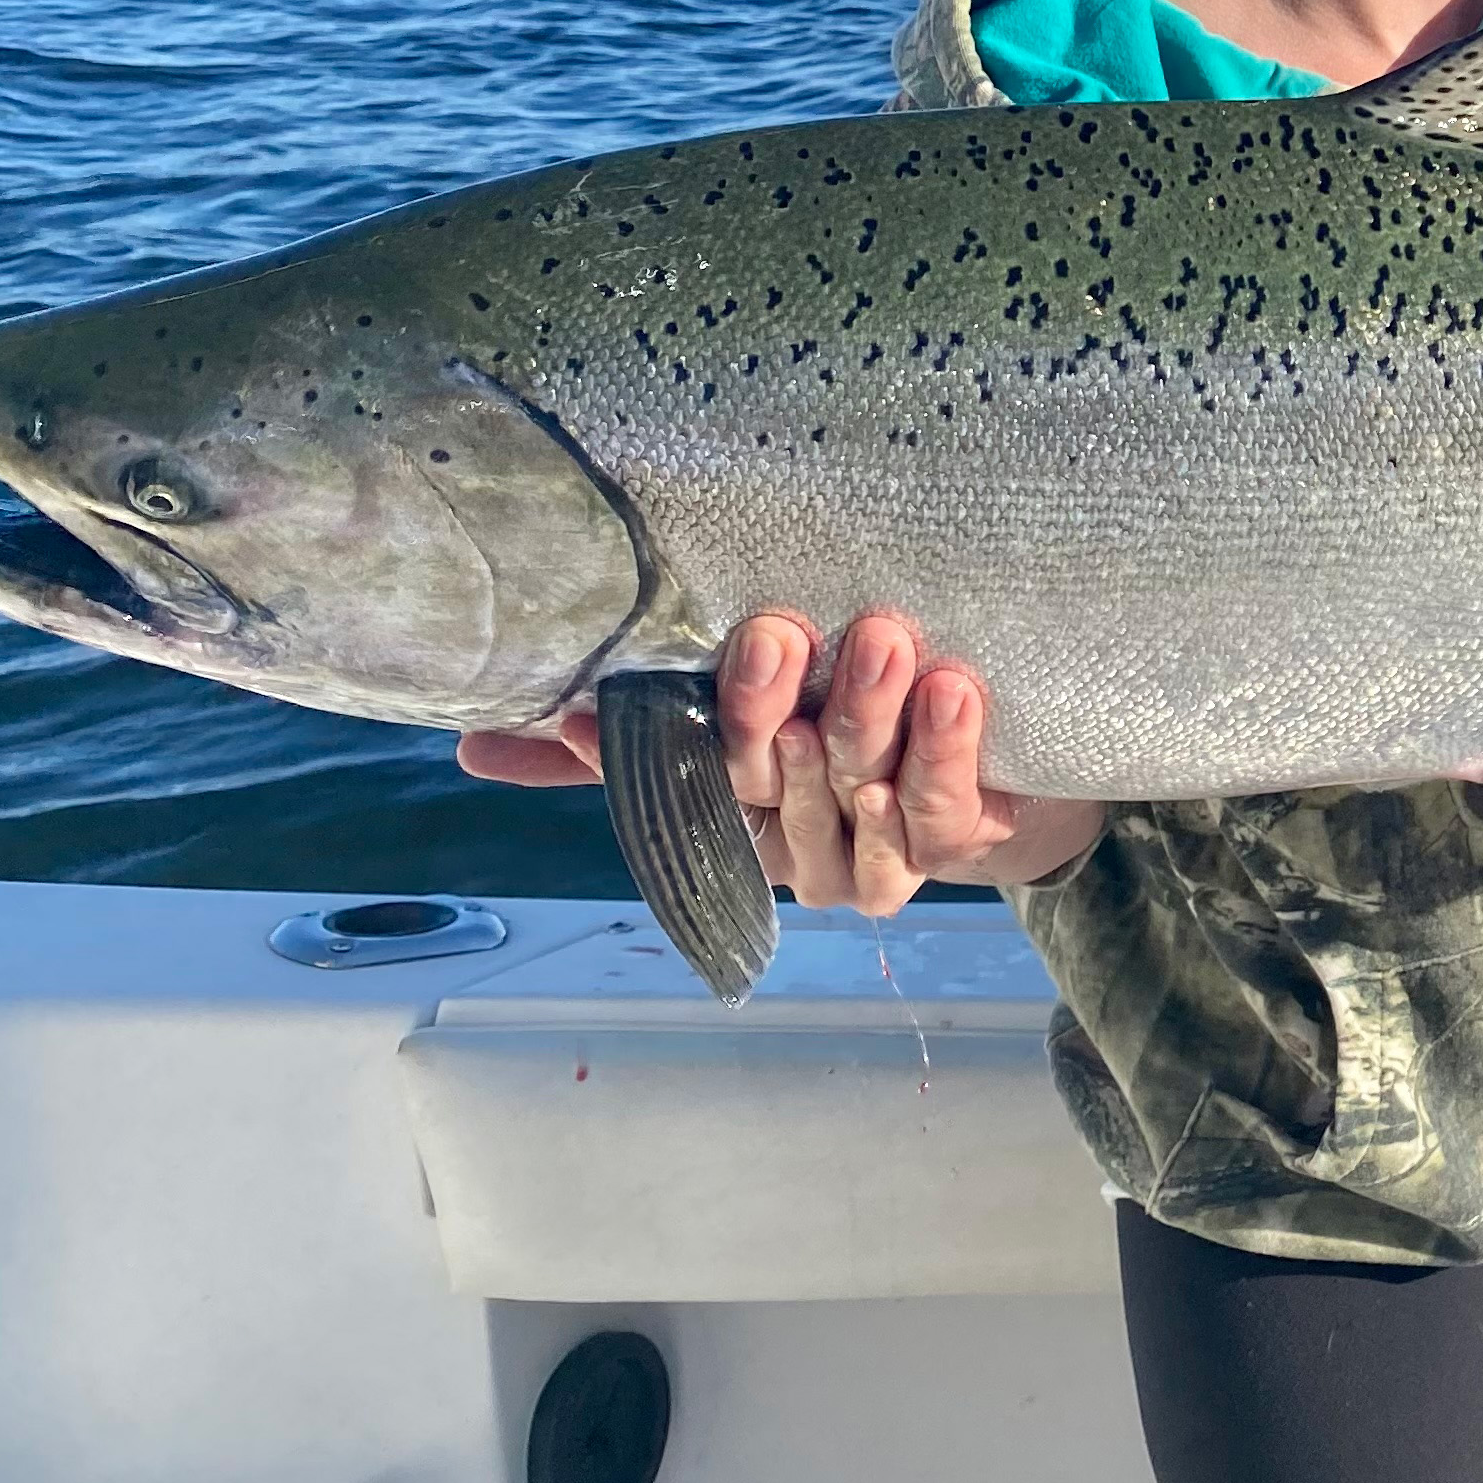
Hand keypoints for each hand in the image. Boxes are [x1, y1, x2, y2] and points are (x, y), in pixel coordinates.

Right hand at [454, 610, 1103, 913]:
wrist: (1012, 774)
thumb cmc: (856, 727)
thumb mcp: (738, 714)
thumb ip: (622, 731)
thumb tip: (471, 745)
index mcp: (739, 816)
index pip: (677, 779)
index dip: (633, 746)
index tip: (595, 697)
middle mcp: (801, 846)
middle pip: (768, 782)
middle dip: (764, 708)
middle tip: (774, 630)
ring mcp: (880, 852)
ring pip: (858, 789)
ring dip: (865, 711)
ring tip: (880, 637)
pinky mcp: (960, 840)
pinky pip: (940, 807)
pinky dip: (942, 749)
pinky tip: (950, 689)